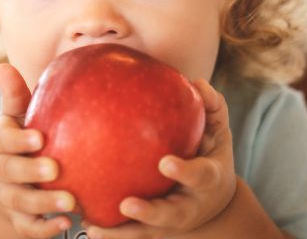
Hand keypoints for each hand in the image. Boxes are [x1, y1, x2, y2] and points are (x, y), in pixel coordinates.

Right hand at [0, 63, 75, 238]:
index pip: (4, 140)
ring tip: (71, 202)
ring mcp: (7, 197)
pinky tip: (67, 224)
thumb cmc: (14, 141)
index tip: (40, 137)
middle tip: (55, 169)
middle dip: (30, 171)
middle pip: (9, 172)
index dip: (19, 140)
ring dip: (43, 204)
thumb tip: (3, 65)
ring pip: (20, 203)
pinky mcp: (17, 219)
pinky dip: (45, 229)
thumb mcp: (12, 119)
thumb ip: (13, 96)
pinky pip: (28, 228)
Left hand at [85, 79, 236, 238]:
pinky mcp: (154, 229)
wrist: (214, 200)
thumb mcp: (218, 133)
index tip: (164, 162)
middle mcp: (189, 204)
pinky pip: (131, 235)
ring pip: (146, 233)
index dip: (184, 171)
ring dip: (121, 233)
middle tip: (127, 204)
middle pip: (171, 215)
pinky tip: (88, 226)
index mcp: (207, 180)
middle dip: (150, 212)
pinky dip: (112, 233)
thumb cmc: (210, 156)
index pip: (200, 176)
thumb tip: (198, 83)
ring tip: (94, 228)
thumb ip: (212, 108)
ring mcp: (170, 222)